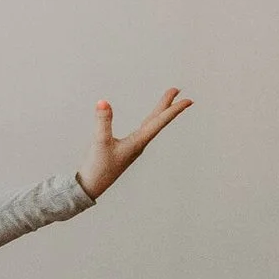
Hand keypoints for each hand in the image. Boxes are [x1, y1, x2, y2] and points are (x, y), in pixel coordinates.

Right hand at [76, 87, 192, 199]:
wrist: (90, 187)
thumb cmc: (97, 169)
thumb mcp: (99, 143)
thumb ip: (102, 122)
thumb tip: (103, 102)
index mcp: (138, 142)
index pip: (159, 122)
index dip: (174, 110)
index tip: (188, 100)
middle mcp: (139, 144)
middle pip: (157, 121)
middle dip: (168, 105)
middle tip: (177, 90)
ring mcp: (133, 147)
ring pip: (151, 125)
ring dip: (159, 112)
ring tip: (166, 101)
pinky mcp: (125, 149)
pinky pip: (143, 131)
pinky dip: (149, 121)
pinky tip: (147, 121)